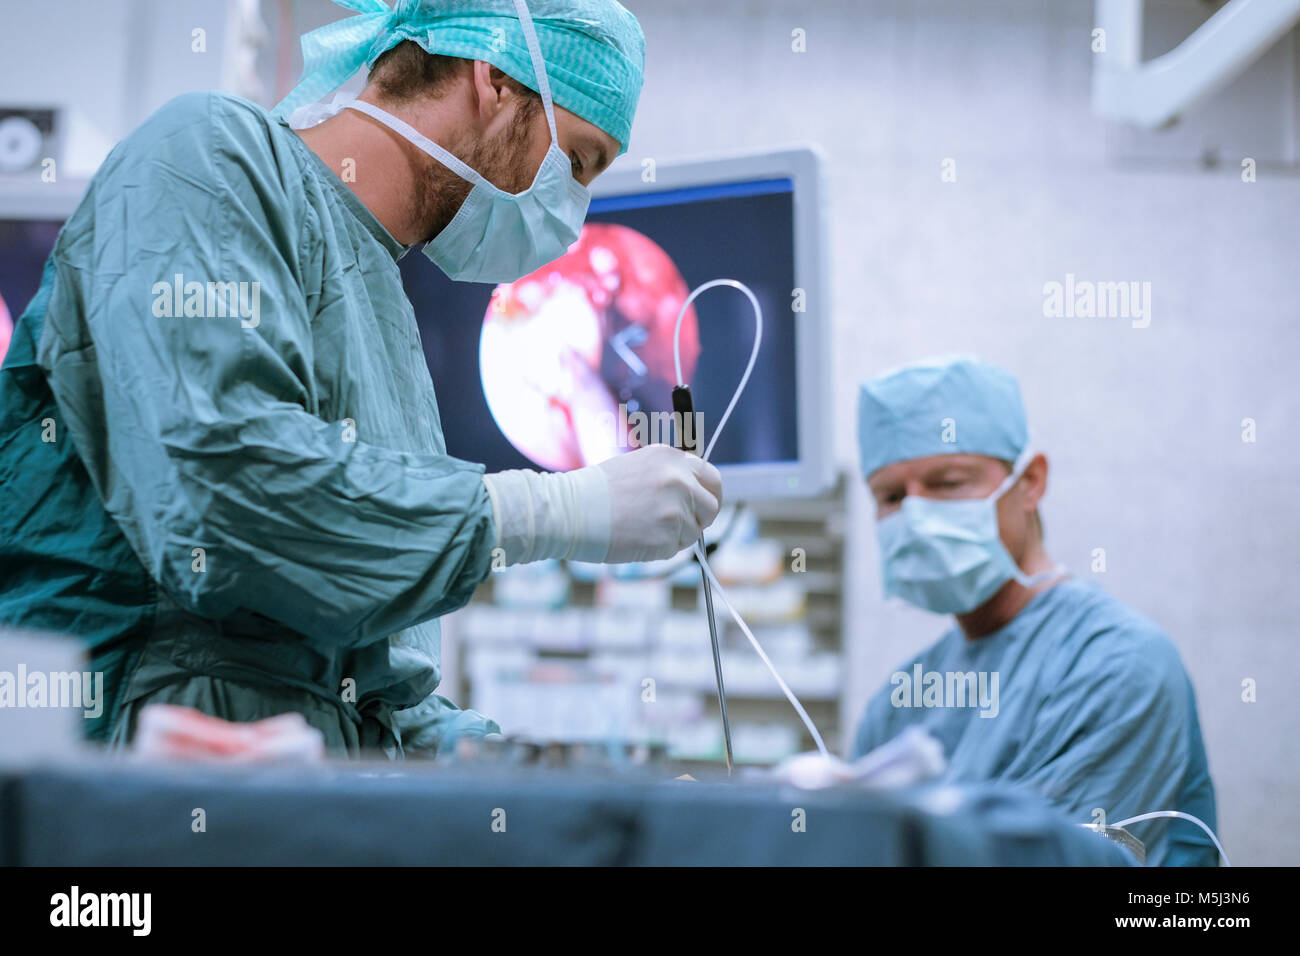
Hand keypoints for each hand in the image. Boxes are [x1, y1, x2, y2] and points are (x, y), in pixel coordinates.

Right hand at [595, 444, 721, 562]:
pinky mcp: (668, 537)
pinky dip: (661, 548)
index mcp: (673, 459)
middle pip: (712, 507)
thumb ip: (671, 475)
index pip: (712, 478)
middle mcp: (680, 480)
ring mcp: (676, 509)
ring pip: (693, 531)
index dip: (709, 494)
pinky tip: (637, 537)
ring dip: (675, 535)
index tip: (703, 506)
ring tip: (643, 527)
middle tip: (677, 525)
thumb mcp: (639, 465)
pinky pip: (676, 548)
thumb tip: (694, 492)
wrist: (571, 510)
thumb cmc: (598, 490)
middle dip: (699, 518)